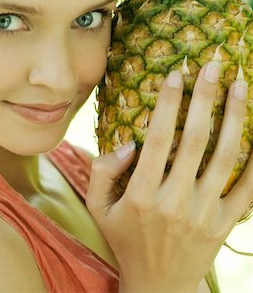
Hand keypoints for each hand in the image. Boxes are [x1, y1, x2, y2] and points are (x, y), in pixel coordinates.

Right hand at [86, 62, 252, 292]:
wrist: (159, 285)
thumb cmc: (126, 238)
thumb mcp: (99, 207)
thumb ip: (102, 171)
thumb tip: (128, 142)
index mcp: (143, 195)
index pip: (158, 139)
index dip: (168, 103)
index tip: (176, 74)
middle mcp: (176, 201)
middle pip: (195, 140)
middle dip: (204, 97)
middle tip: (212, 65)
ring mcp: (205, 213)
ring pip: (226, 157)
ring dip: (235, 117)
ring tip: (240, 84)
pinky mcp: (224, 223)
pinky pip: (248, 188)